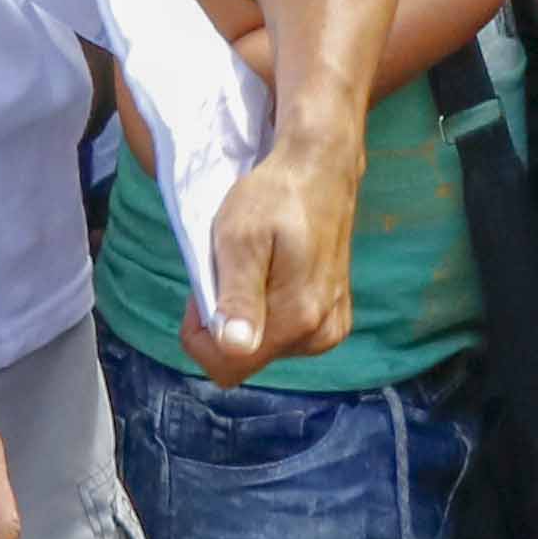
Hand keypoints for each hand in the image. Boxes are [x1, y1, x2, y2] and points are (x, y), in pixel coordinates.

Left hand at [185, 137, 361, 386]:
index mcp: (297, 319)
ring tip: (254, 266)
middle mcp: (320, 335)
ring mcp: (331, 329)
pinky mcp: (336, 320)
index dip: (202, 335)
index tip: (204, 289)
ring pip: (264, 348)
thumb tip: (235, 348)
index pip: (227, 367)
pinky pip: (286, 337)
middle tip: (230, 269)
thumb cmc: (274, 198)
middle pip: (246, 359)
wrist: (321, 171)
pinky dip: (269, 311)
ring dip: (247, 316)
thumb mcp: (240, 239)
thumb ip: (238, 296)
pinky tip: (275, 274)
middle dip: (225, 322)